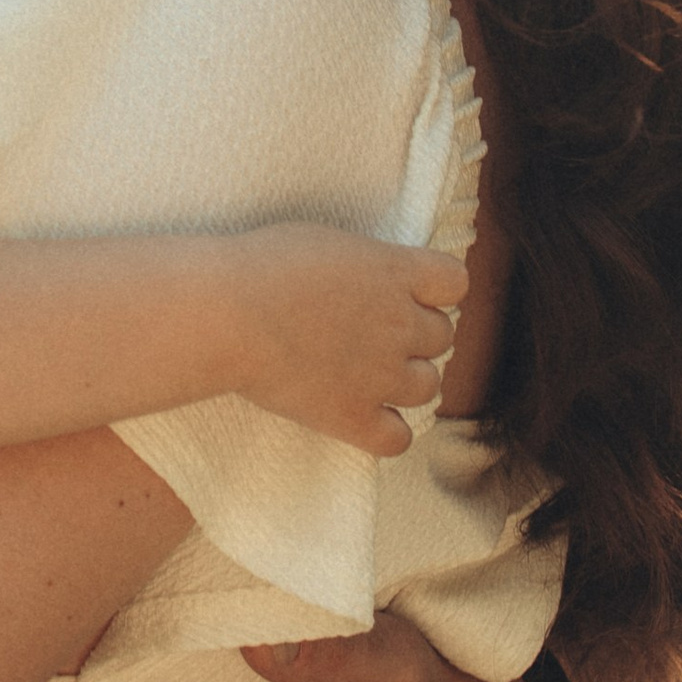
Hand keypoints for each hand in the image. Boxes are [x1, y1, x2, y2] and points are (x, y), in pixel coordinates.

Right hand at [223, 226, 466, 454]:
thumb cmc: (261, 266)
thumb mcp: (325, 242)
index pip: (454, 281)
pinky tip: (363, 416)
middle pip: (441, 335)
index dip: (433, 289)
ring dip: (405, 380)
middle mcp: (400, 324)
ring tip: (365, 372)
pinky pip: (399, 438)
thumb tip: (371, 281)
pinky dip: (387, 431)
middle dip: (413, 334)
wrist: (227, 314)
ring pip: (428, 386)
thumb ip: (364, 265)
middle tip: (370, 331)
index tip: (406, 291)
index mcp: (394, 273)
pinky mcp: (354, 416)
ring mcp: (382, 375)